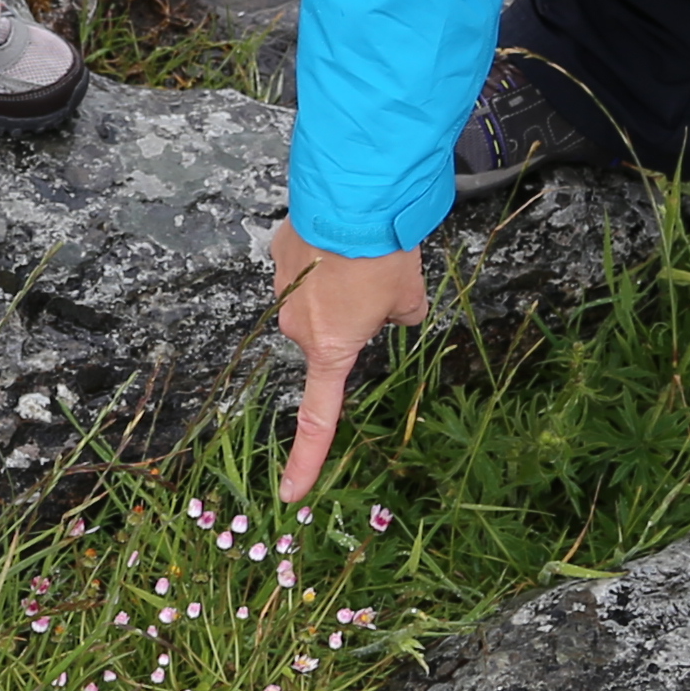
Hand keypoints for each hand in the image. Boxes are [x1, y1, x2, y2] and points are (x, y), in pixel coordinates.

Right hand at [267, 227, 427, 504]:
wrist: (353, 196)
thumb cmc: (384, 257)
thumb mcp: (410, 297)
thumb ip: (403, 316)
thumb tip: (394, 311)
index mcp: (330, 349)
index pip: (318, 418)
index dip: (306, 461)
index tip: (291, 494)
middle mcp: (297, 326)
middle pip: (328, 336)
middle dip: (351, 319)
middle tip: (382, 285)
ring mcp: (283, 287)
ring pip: (316, 296)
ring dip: (336, 283)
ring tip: (364, 252)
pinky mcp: (279, 251)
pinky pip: (305, 264)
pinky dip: (323, 256)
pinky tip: (342, 234)